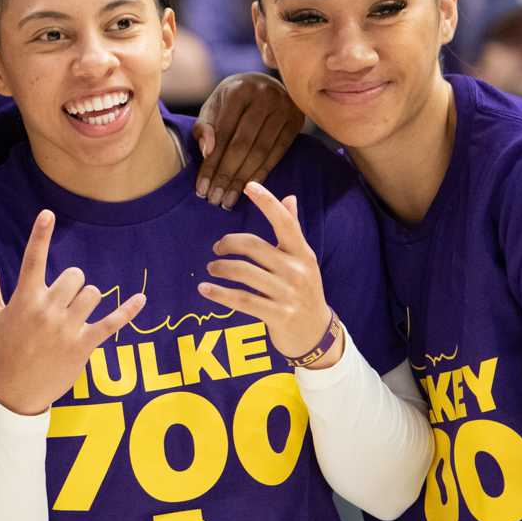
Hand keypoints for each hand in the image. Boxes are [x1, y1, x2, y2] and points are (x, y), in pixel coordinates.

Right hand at [0, 211, 145, 415]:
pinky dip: (128, 311)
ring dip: (86, 298)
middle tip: (60, 300)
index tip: (48, 214)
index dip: (40, 235)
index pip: (33, 260)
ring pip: (92, 294)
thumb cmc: (1, 351)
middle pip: (74, 276)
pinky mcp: (84, 345)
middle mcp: (47, 311)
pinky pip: (112, 323)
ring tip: (74, 314)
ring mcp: (68, 329)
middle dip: (71, 283)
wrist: (15, 393)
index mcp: (24, 300)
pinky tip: (141, 299)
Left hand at [193, 73, 303, 208]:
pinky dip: (262, 173)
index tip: (201, 188)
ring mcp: (283, 107)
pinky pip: (278, 152)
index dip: (210, 163)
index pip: (222, 134)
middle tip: (215, 200)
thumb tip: (206, 151)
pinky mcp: (297, 119)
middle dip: (226, 175)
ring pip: (260, 151)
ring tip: (228, 200)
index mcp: (238, 90)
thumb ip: (204, 127)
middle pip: (242, 144)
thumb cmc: (233, 100)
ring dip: (243, 180)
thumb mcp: (214, 107)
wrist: (264, 84)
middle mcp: (263, 95)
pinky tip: (250, 189)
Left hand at [200, 182, 337, 364]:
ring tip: (212, 268)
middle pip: (254, 247)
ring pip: (244, 273)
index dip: (267, 202)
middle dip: (229, 244)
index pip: (285, 222)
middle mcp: (296, 270)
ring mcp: (287, 294)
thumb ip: (293, 230)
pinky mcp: (277, 315)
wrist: (317, 334)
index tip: (249, 186)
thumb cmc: (305, 291)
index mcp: (303, 253)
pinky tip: (204, 289)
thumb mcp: (304, 261)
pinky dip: (218, 293)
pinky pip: (241, 300)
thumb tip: (289, 197)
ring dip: (221, 268)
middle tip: (217, 249)